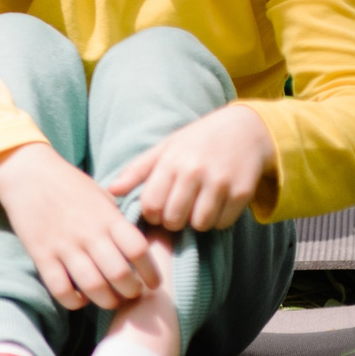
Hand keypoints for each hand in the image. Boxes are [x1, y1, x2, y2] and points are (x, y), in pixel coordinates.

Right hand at [0, 140, 159, 311]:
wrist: (25, 171)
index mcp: (107, 217)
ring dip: (107, 300)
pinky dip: (74, 301)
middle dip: (131, 291)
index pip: (139, 250)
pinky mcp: (41, 254)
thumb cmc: (68, 183)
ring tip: (109, 299)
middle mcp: (88, 233)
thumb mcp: (101, 195)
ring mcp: (63, 245)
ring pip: (93, 286)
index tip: (153, 283)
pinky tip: (80, 297)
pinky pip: (60, 289)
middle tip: (130, 292)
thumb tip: (136, 249)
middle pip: (120, 275)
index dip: (151, 273)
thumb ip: (118, 221)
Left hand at [107, 103, 273, 233]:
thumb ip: (136, 171)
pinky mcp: (242, 193)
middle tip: (177, 210)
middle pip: (173, 220)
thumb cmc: (197, 141)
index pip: (151, 205)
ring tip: (196, 207)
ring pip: (199, 224)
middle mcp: (194, 172)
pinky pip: (223, 223)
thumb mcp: (164, 148)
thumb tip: (110, 191)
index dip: (151, 214)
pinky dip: (217, 220)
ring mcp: (220, 183)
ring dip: (196, 222)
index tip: (157, 208)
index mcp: (170, 162)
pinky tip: (215, 204)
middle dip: (172, 221)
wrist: (244, 130)